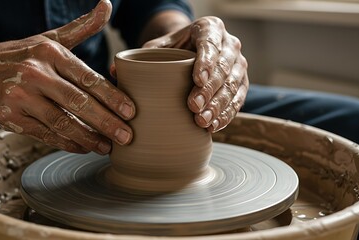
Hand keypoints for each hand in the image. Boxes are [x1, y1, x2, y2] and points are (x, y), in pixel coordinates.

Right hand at [0, 0, 134, 153]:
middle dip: (106, 122)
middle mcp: (35, 73)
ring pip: (62, 122)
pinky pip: (45, 134)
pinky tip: (84, 147)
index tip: (131, 112)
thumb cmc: (20, 54)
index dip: (112, 97)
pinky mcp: (10, 117)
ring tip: (108, 147)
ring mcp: (21, 97)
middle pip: (78, 102)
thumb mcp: (49, 37)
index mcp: (50, 53)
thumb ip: (81, 27)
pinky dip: (67, 143)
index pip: (88, 78)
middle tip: (127, 137)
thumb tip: (107, 5)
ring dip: (89, 137)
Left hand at [143, 16, 248, 131]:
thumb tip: (116, 72)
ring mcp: (238, 64)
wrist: (191, 52)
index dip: (206, 62)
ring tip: (202, 121)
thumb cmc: (173, 50)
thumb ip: (141, 57)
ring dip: (219, 106)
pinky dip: (227, 114)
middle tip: (194, 107)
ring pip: (233, 85)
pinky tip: (214, 126)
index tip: (197, 80)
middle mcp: (229, 43)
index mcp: (210, 28)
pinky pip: (239, 99)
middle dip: (209, 90)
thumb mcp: (158, 47)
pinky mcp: (242, 82)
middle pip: (224, 67)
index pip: (210, 43)